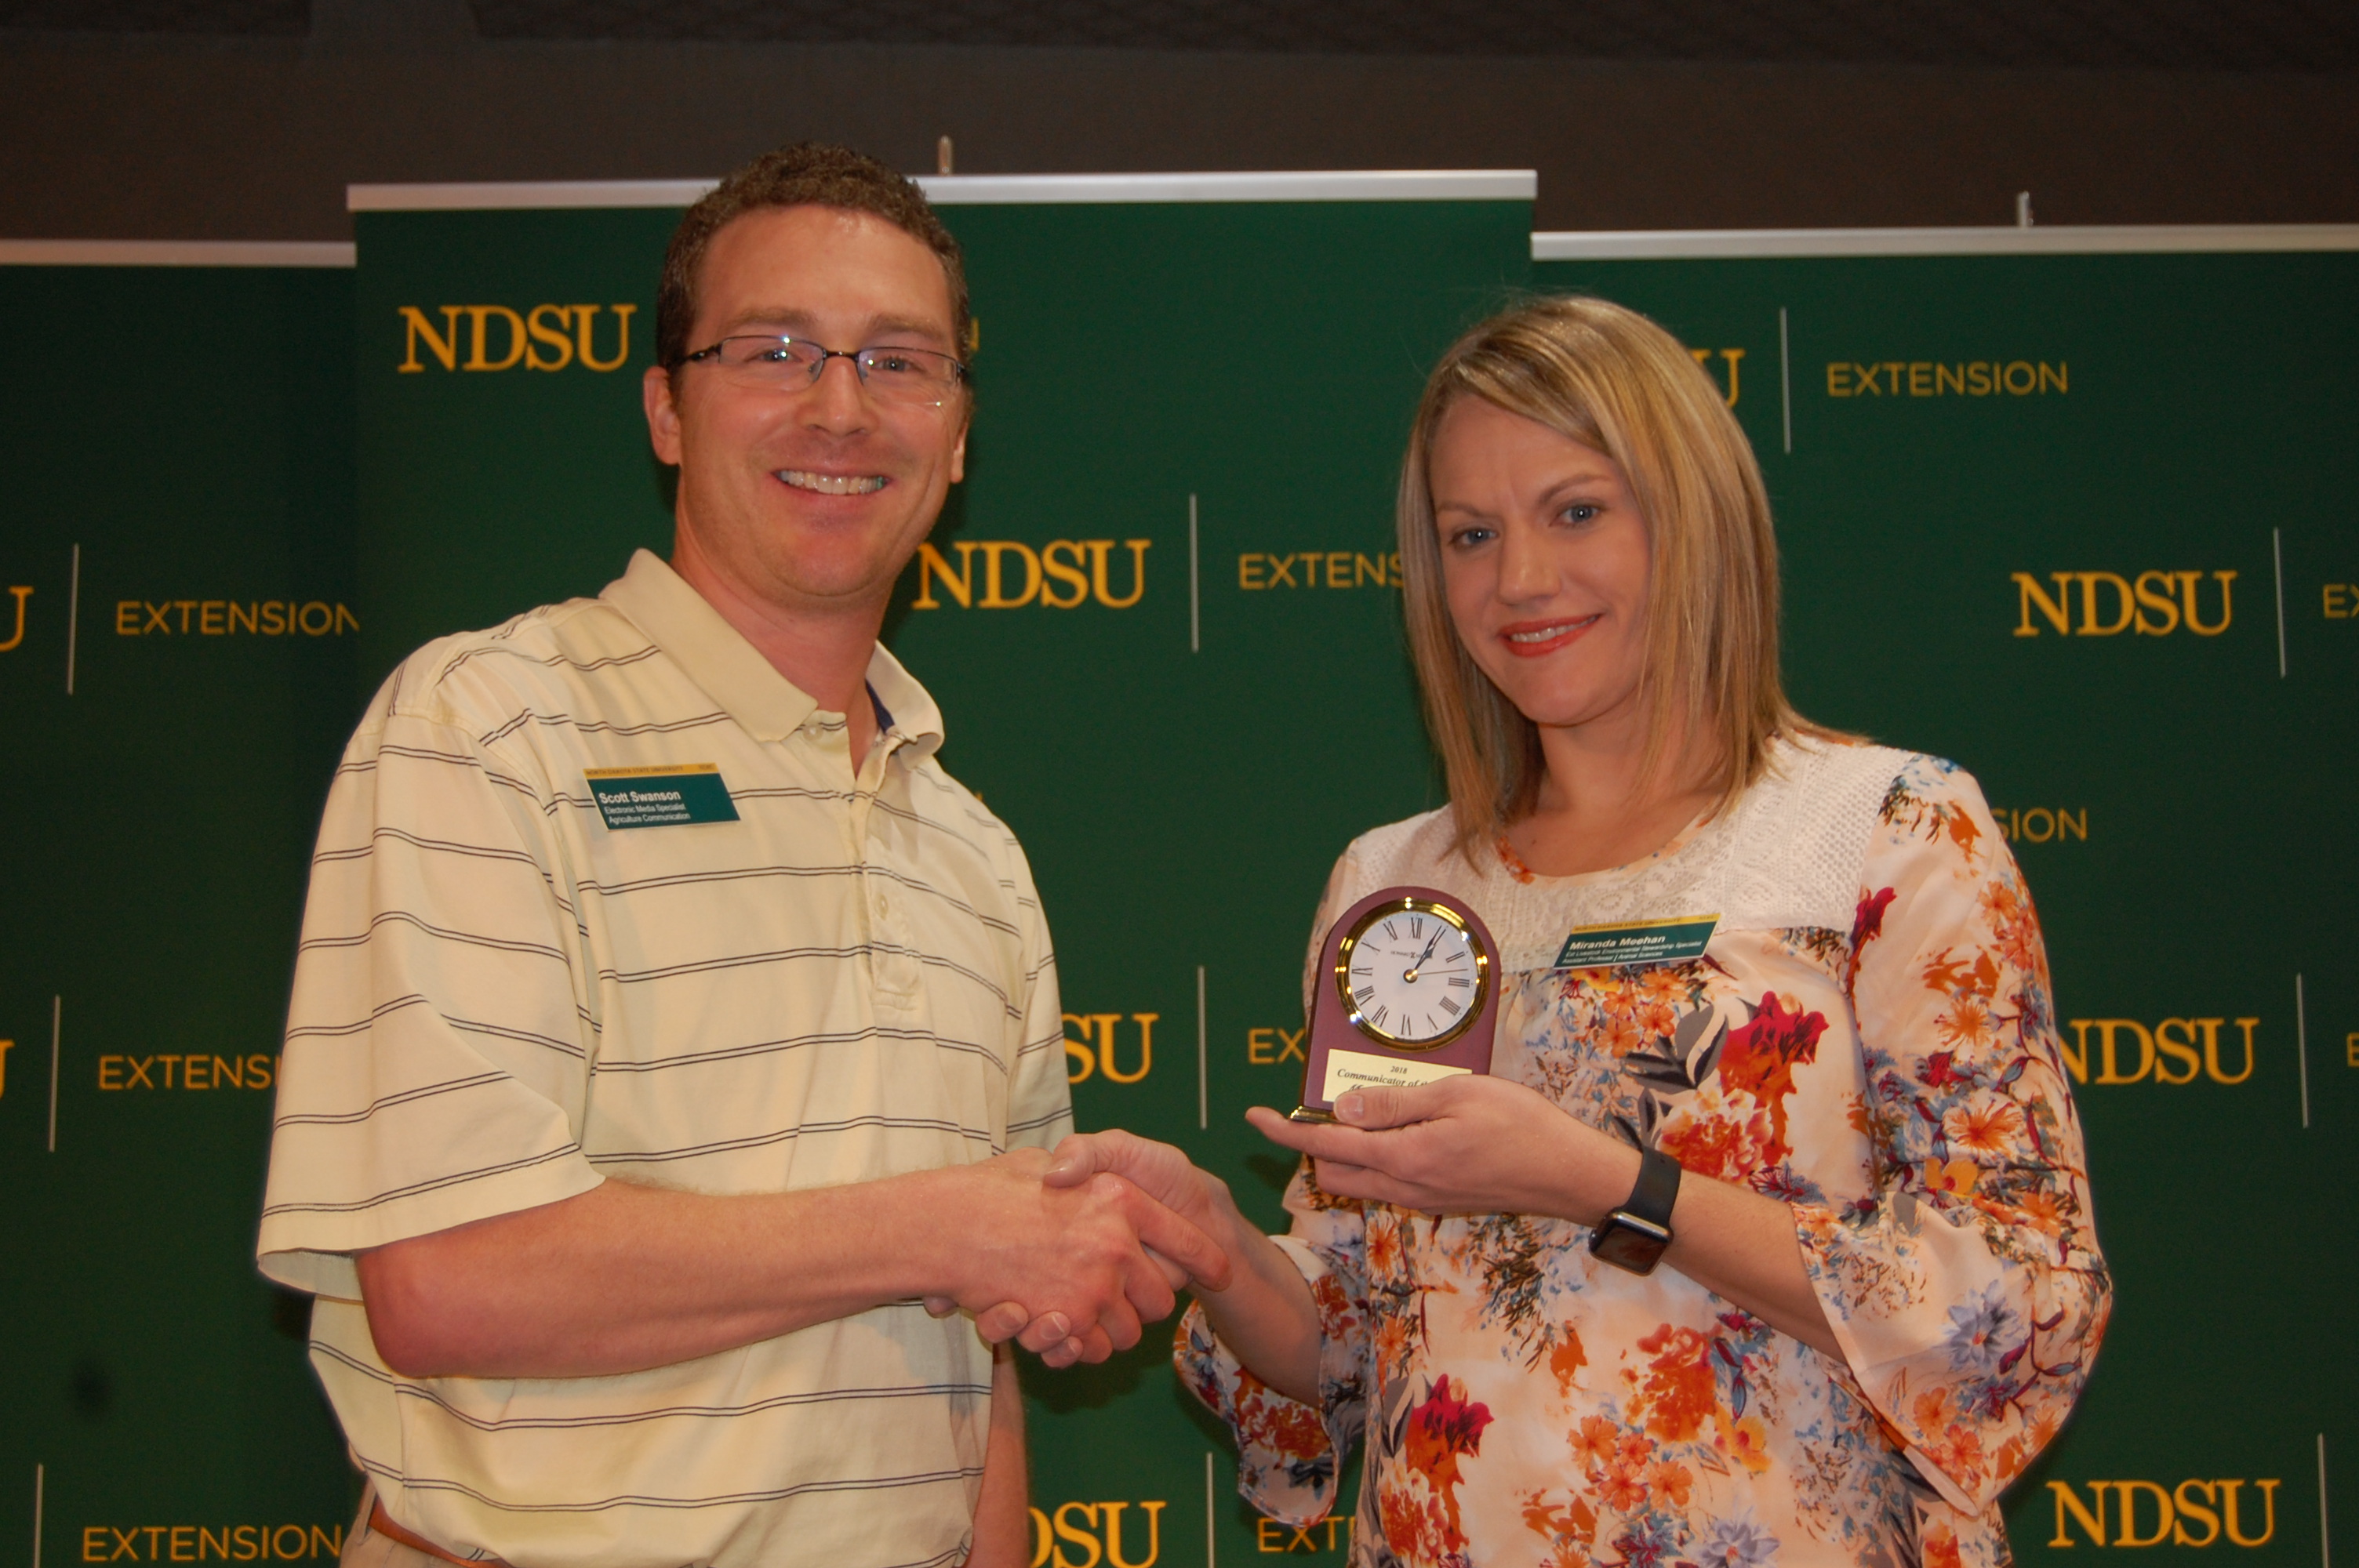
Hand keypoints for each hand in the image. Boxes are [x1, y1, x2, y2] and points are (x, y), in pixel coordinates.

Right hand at [928, 1149, 1231, 1365]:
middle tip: (1124, 1297)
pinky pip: (1093, 1349)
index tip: (1220, 1271)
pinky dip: (1082, 1348)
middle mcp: (1116, 1243)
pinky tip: (1063, 1329)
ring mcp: (1093, 1286)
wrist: (943, 1225)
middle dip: (1148, 1304)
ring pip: (1130, 1332)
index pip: (1187, 1237)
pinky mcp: (1066, 1321)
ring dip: (1113, 1330)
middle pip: (1162, 1297)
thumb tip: (1100, 1182)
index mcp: (1120, 1199)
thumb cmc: (992, 1188)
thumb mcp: (1048, 1160)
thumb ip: (1086, 1166)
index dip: (1207, 1258)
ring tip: (1086, 1313)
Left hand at [1245, 1076, 1635, 1221]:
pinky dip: (1371, 1162)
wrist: (1570, 1175)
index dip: (1286, 1130)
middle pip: (1334, 1171)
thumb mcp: (1457, 1095)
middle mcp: (1406, 1187)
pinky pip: (1387, 1186)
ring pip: (1359, 1181)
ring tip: (1350, 1116)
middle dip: (1310, 1142)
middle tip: (1307, 1107)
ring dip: (1342, 1153)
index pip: (1327, 1145)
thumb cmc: (1521, 1125)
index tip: (1254, 1116)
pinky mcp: (1439, 1202)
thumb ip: (1396, 1103)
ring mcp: (1423, 1200)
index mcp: (1404, 1158)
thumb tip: (1342, 1106)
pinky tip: (1391, 1134)